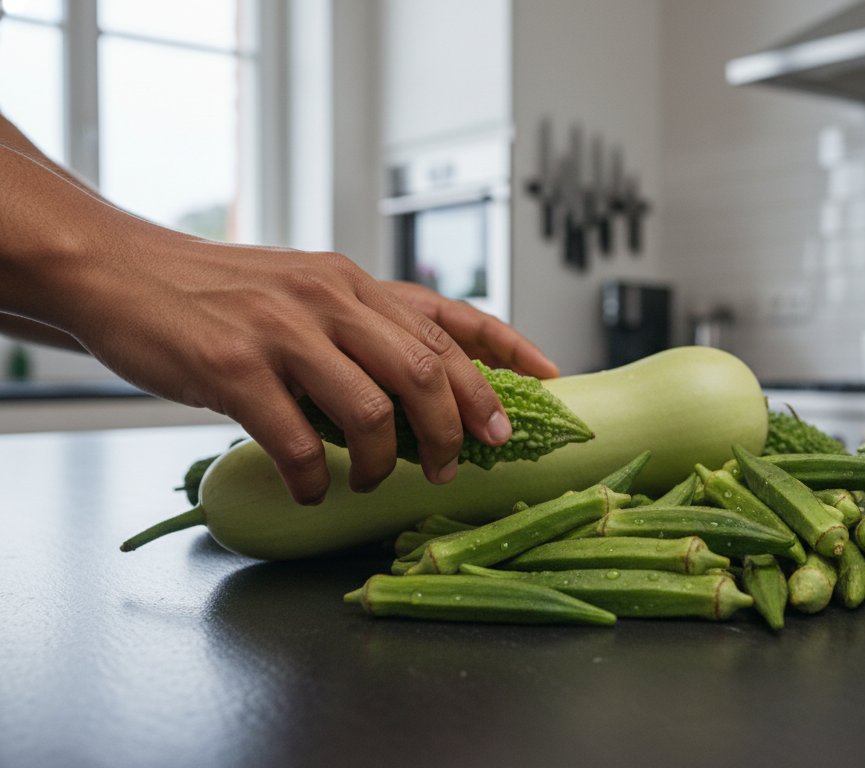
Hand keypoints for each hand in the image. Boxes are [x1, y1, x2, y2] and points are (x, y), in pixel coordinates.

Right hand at [59, 232, 532, 503]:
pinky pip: (298, 441)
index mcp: (355, 284)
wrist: (120, 271)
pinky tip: (308, 489)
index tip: (552, 382)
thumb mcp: (304, 292)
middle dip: (456, 427)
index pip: (452, 315)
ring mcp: (285, 332)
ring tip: (373, 479)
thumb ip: (360, 328)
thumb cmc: (219, 295)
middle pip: (427, 370)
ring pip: (374, 410)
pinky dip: (312, 478)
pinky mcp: (236, 368)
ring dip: (384, 461)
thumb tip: (423, 388)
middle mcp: (331, 299)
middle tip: (456, 464)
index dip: (509, 350)